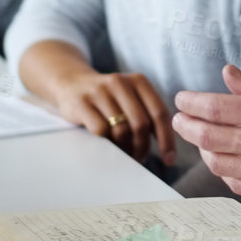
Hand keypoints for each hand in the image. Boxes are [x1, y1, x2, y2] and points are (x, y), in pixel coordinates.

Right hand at [51, 70, 176, 164]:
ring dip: (125, 149)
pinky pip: (101, 131)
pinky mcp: (82, 102)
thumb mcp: (131, 97)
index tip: (169, 159)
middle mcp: (120, 82)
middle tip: (140, 158)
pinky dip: (107, 143)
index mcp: (139, 81)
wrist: (72, 83)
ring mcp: (99, 91)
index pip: (160, 113)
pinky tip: (108, 145)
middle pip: (141, 124)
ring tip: (125, 153)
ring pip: (121, 130)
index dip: (166, 139)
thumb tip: (166, 148)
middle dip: (143, 147)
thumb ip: (148, 114)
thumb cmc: (109, 98)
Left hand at [171, 65, 240, 199]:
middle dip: (186, 126)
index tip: (182, 98)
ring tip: (203, 137)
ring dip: (203, 149)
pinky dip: (223, 169)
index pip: (214, 109)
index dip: (190, 103)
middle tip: (180, 118)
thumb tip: (227, 75)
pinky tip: (225, 157)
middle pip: (207, 138)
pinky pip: (234, 183)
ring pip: (216, 163)